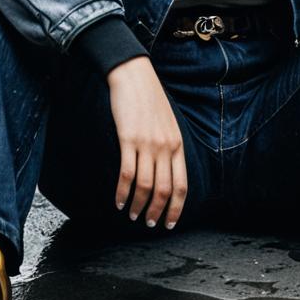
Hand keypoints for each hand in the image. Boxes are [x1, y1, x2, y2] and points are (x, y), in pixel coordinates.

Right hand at [107, 57, 187, 228]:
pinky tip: (118, 201)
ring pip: (145, 186)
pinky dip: (122, 192)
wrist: (134, 76)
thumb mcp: (167, 124)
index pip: (181, 184)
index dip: (176, 207)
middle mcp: (166, 147)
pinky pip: (127, 174)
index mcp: (177, 144)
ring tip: (132, 215)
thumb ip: (168, 146)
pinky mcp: (129, 139)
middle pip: (164, 190)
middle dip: (157, 212)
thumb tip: (165, 171)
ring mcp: (148, 144)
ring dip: (138, 205)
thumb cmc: (149, 100)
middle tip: (149, 224)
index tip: (169, 223)